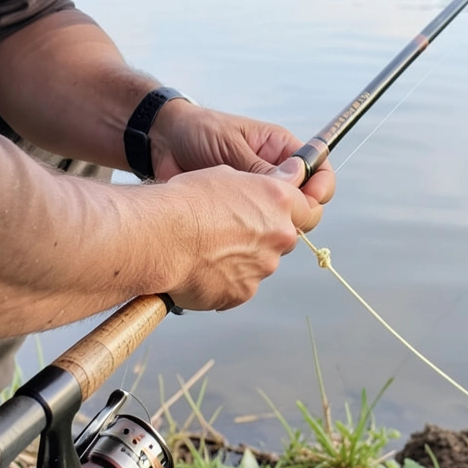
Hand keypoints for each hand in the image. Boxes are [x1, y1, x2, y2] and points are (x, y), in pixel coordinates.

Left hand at [148, 102, 335, 231]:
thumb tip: (291, 189)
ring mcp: (258, 198)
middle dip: (298, 213)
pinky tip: (235, 233)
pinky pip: (257, 232)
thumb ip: (261, 168)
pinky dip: (252, 237)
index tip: (312, 198)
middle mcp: (274, 176)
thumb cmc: (198, 132)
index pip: (317, 169)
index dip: (320, 186)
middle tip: (279, 218)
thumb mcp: (231, 145)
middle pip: (305, 203)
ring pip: (283, 222)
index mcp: (280, 150)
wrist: (162, 144)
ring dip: (273, 227)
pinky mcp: (240, 216)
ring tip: (249, 222)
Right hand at [161, 164, 313, 311]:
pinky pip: (239, 285)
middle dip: (264, 235)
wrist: (160, 238)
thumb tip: (270, 187)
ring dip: (241, 258)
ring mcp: (263, 267)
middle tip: (231, 229)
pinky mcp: (243, 292)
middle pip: (282, 238)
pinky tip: (201, 266)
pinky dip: (224, 279)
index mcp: (279, 201)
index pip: (307, 208)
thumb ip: (258, 185)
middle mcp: (279, 235)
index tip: (277, 211)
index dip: (290, 210)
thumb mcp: (226, 175)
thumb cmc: (186, 202)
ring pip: (260, 263)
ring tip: (208, 248)